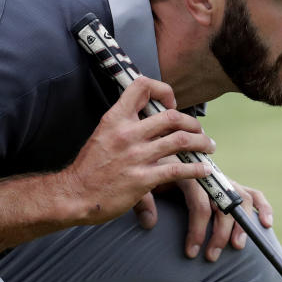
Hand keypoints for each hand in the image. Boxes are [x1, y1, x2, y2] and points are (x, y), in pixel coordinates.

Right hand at [64, 77, 215, 224]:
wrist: (74, 194)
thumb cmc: (89, 168)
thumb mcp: (102, 135)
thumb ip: (124, 125)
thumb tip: (145, 121)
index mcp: (116, 118)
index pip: (142, 86)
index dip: (163, 91)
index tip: (171, 105)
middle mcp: (127, 133)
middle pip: (172, 116)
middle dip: (193, 123)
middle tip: (199, 131)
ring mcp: (136, 156)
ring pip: (181, 140)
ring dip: (201, 143)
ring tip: (208, 147)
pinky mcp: (142, 179)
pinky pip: (178, 170)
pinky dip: (196, 169)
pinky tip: (203, 170)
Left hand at [133, 175, 273, 261]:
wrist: (156, 161)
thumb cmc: (147, 178)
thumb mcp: (139, 187)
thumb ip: (143, 202)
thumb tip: (150, 224)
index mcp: (187, 173)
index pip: (200, 204)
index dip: (198, 230)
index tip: (191, 253)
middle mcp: (208, 175)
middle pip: (223, 204)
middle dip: (219, 233)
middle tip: (211, 257)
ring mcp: (223, 180)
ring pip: (241, 199)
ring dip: (241, 224)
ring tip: (237, 247)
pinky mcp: (232, 185)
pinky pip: (253, 194)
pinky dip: (263, 207)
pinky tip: (267, 224)